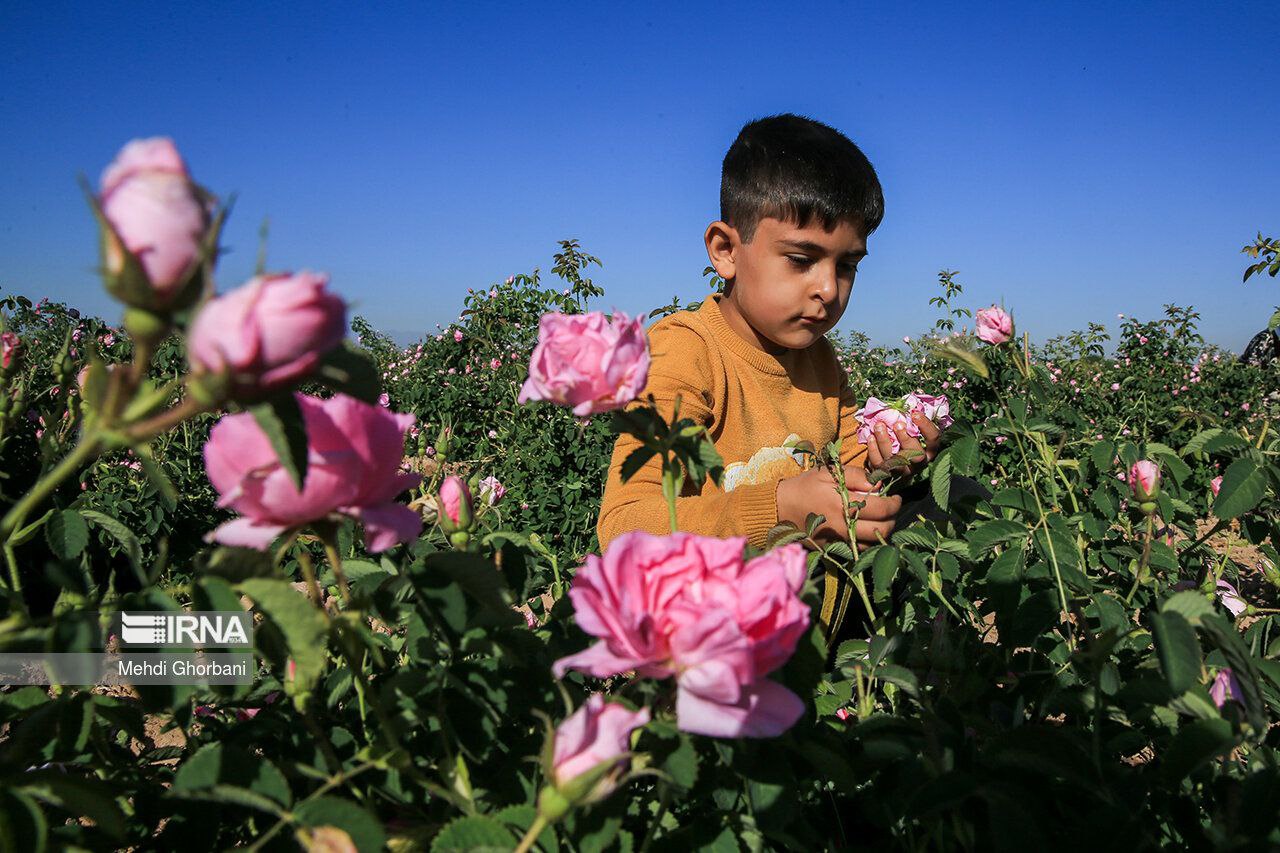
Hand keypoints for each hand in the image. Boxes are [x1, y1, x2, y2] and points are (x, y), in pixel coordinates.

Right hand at [776, 464, 901, 551]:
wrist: (779, 508)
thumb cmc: (804, 486)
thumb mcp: (828, 473)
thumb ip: (856, 476)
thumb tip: (879, 486)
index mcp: (843, 504)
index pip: (882, 509)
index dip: (895, 503)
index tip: (895, 498)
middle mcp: (843, 526)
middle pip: (882, 530)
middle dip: (892, 520)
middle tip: (890, 510)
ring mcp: (838, 541)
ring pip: (872, 544)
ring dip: (881, 534)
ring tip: (880, 521)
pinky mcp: (832, 549)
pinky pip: (857, 551)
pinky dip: (867, 543)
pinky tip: (864, 532)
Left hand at [864, 412, 941, 482]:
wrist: (885, 458)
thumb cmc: (900, 437)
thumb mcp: (909, 429)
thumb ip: (909, 421)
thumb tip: (902, 405)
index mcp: (928, 451)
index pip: (933, 439)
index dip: (926, 426)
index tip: (915, 413)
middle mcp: (917, 463)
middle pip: (916, 455)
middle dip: (906, 439)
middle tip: (897, 424)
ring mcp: (901, 471)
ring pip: (895, 461)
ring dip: (885, 442)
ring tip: (879, 426)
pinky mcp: (885, 473)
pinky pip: (879, 464)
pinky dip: (873, 450)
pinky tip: (870, 437)